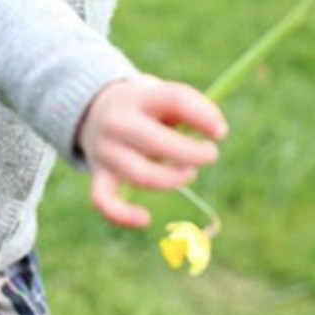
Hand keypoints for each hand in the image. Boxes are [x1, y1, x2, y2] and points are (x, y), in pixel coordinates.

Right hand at [76, 74, 228, 227]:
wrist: (94, 111)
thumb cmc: (145, 108)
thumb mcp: (162, 96)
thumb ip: (189, 109)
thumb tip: (217, 132)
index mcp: (138, 96)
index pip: (175, 99)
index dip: (204, 116)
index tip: (220, 132)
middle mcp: (118, 122)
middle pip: (157, 142)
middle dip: (192, 154)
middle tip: (210, 155)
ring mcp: (105, 150)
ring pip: (141, 176)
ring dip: (172, 180)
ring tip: (188, 174)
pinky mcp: (99, 175)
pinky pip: (104, 201)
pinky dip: (123, 215)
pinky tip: (145, 219)